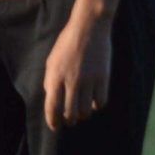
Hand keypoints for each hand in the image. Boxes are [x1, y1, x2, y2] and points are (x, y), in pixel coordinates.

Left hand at [43, 13, 112, 128]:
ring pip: (85, 111)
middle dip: (69, 120)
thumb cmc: (67, 44)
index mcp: (55, 77)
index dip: (53, 121)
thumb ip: (51, 81)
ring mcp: (88, 79)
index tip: (55, 126)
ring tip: (82, 111)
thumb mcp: (52, 61)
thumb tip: (53, 101)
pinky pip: (100, 101)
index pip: (52, 108)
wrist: (89, 27)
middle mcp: (71, 81)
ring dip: (83, 114)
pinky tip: (94, 100)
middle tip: (70, 119)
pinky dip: (96, 105)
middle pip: (69, 113)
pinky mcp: (103, 77)